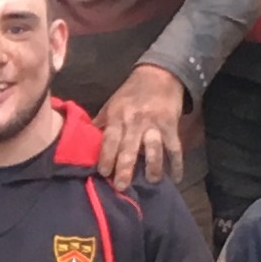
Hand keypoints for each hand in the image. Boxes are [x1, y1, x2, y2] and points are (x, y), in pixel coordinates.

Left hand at [95, 65, 187, 192]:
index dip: (105, 156)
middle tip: (121, 187)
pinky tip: (176, 178)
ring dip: (153, 167)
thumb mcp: (112, 104)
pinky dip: (177, 164)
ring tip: (152, 181)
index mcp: (117, 116)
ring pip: (153, 149)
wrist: (159, 75)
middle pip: (129, 147)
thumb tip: (83, 142)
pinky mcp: (171, 125)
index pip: (109, 139)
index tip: (103, 173)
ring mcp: (154, 123)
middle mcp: (134, 121)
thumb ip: (101, 123)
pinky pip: (174, 147)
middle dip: (125, 168)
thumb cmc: (131, 93)